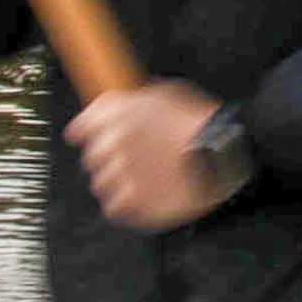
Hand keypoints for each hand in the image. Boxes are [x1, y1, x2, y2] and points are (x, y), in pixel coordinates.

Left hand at [71, 79, 231, 226]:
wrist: (220, 155)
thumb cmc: (199, 123)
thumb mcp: (169, 93)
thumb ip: (139, 99)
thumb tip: (130, 102)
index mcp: (118, 114)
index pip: (81, 126)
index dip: (87, 132)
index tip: (90, 137)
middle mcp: (112, 143)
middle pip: (92, 156)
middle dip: (108, 158)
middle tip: (132, 159)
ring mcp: (120, 174)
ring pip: (101, 183)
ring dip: (116, 182)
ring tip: (141, 180)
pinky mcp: (132, 201)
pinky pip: (113, 208)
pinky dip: (124, 205)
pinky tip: (141, 198)